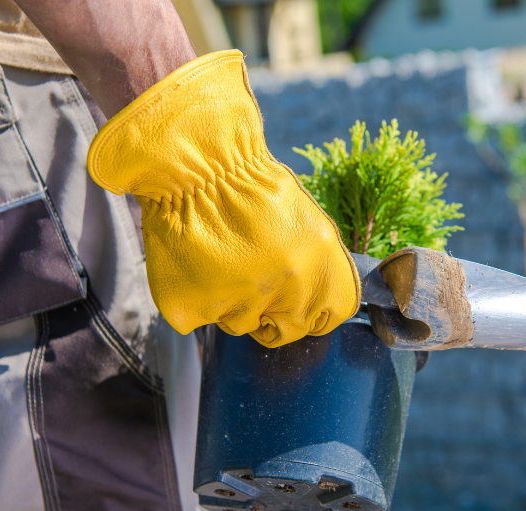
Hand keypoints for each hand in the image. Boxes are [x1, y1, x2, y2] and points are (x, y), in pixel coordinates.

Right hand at [87, 51, 359, 346]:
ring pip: (240, 325)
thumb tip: (317, 301)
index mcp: (321, 266)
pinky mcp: (195, 308)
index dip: (312, 311)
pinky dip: (194, 298)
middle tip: (251, 278)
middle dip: (271, 312)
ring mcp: (239, 302)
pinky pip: (199, 318)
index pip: (330, 315)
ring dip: (231, 303)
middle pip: (287, 330)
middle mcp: (286, 289)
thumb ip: (315, 268)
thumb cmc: (251, 188)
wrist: (196, 164)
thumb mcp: (305, 222)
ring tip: (219, 259)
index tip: (297, 304)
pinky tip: (195, 263)